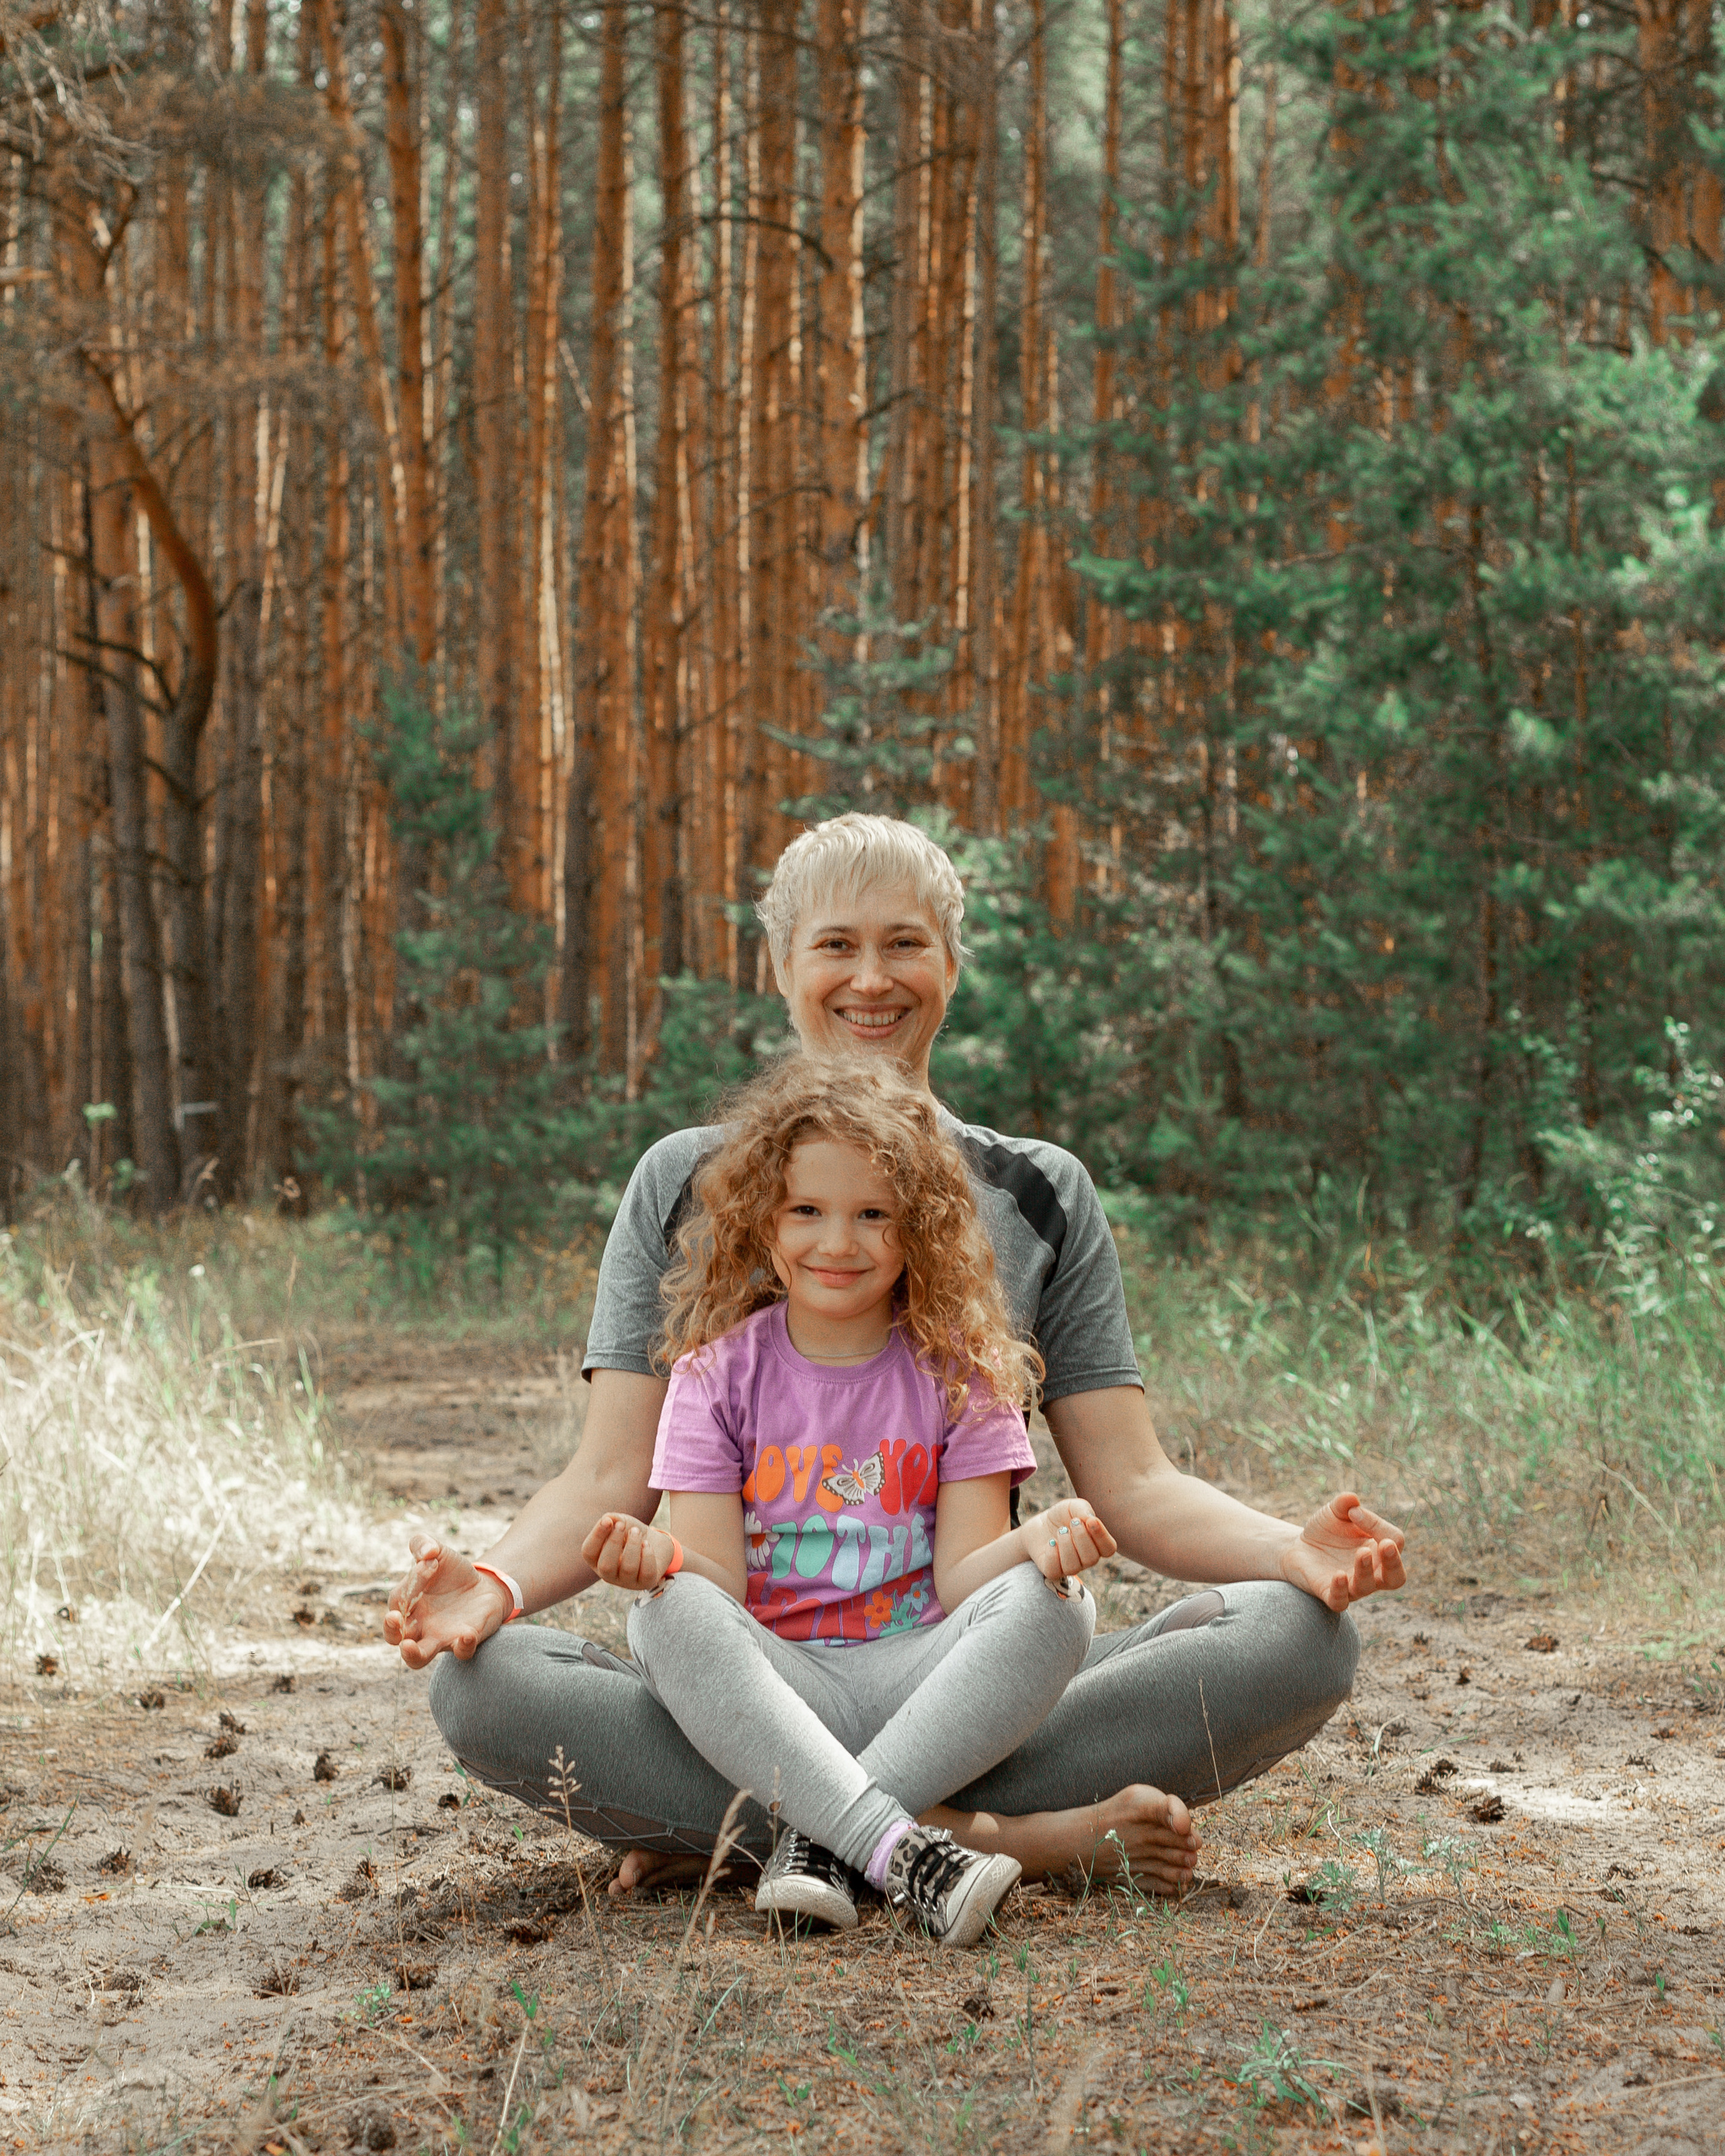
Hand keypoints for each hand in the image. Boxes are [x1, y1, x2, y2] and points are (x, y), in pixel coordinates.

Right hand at [383, 1534, 513, 1668]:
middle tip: (395, 1619)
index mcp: (407, 1606)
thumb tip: (427, 1552)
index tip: (429, 1563)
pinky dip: (462, 1646)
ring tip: (408, 1648)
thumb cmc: (452, 1573)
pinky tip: (466, 1634)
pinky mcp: (464, 1642)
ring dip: (412, 1655)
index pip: (398, 1601)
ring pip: (418, 1659)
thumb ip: (423, 1544)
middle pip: (394, 1639)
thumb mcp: (437, 1552)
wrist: (483, 1585)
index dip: (410, 1584)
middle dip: (391, 1631)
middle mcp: (418, 1626)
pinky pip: (460, 1652)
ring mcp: (440, 1637)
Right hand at [582, 1512, 677, 1591]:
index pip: (588, 1553)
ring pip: (628, 1568)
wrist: (654, 1542)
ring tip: (636, 1532)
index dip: (596, 1536)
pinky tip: (647, 1544)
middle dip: (614, 1542)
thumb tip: (607, 1519)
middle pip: (605, 1566)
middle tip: (622, 1525)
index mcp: (596, 1560)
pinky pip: (646, 1573)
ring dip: (633, 1545)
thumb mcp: (620, 1522)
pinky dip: (647, 1555)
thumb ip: (611, 1519)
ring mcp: (627, 1581)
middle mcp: (608, 1575)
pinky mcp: (645, 1583)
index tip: (607, 1521)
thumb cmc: (631, 1533)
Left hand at [1022, 1497, 1116, 1585]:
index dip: (1102, 1536)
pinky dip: (1052, 1555)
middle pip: (1092, 1559)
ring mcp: (1070, 1567)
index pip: (1109, 1549)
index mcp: (1097, 1545)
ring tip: (1061, 1530)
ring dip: (1067, 1545)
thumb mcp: (1072, 1507)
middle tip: (1073, 1522)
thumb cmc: (1062, 1516)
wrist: (1039, 1525)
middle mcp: (1086, 1560)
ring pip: (1073, 1567)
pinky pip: (1055, 1571)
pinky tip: (1051, 1542)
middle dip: (1081, 1538)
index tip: (1091, 1520)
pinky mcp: (1052, 1571)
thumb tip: (1091, 1519)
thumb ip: (1083, 1509)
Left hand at [1280, 1491, 1406, 1611]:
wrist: (1299, 1548)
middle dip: (1394, 1562)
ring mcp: (1353, 1586)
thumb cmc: (1327, 1531)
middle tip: (1387, 1545)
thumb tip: (1352, 1500)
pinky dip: (1340, 1590)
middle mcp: (1372, 1572)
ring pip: (1368, 1587)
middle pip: (1396, 1577)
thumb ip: (1343, 1504)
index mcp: (1380, 1550)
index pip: (1394, 1540)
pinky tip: (1338, 1575)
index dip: (1377, 1524)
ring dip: (1366, 1571)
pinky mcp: (1330, 1594)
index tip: (1353, 1512)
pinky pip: (1340, 1601)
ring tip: (1361, 1553)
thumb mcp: (1334, 1512)